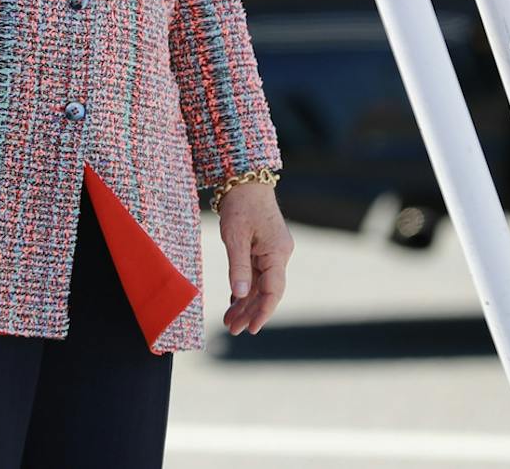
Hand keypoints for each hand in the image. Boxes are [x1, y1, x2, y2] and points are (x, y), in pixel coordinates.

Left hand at [218, 182, 292, 335]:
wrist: (245, 179)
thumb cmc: (240, 205)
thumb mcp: (235, 237)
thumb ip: (238, 267)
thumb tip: (240, 296)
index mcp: (278, 253)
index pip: (273, 291)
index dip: (262, 312)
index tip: (252, 329)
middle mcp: (280, 255)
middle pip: (266, 291)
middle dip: (250, 312)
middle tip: (232, 329)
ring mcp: (273, 251)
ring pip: (261, 284)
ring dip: (246, 302)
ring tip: (230, 320)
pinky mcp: (265, 248)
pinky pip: (257, 273)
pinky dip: (246, 287)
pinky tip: (235, 302)